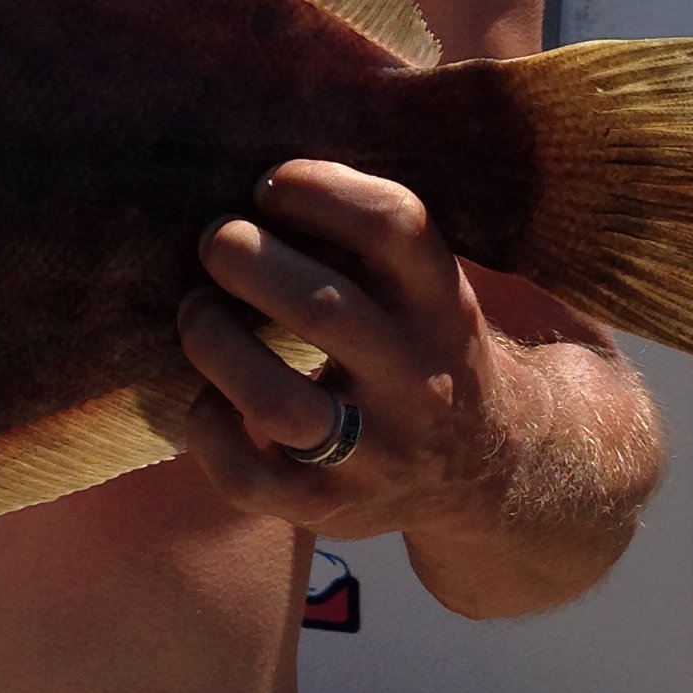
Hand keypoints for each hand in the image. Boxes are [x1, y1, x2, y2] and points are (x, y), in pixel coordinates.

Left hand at [179, 160, 526, 545]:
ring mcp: (376, 454)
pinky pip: (248, 479)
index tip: (272, 184)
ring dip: (215, 344)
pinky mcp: (331, 510)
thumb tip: (253, 182)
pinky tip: (208, 397)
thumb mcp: (427, 285)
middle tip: (218, 241)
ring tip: (199, 312)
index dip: (320, 189)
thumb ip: (362, 240)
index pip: (394, 227)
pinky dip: (208, 429)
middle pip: (320, 306)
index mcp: (442, 304)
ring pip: (276, 402)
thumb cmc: (423, 344)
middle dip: (245, 258)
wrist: (494, 467)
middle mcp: (417, 377)